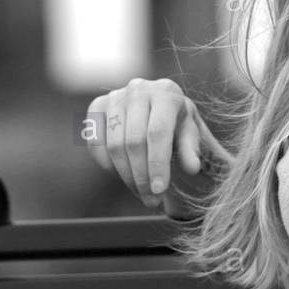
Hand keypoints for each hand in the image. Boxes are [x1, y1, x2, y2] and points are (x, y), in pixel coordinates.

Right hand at [86, 77, 229, 213]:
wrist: (157, 105)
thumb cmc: (177, 123)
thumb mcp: (190, 133)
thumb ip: (191, 150)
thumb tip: (192, 168)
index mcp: (166, 92)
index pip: (157, 133)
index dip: (157, 164)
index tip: (159, 190)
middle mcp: (138, 89)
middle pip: (134, 142)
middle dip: (142, 176)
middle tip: (151, 199)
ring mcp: (115, 96)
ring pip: (114, 145)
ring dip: (126, 176)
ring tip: (141, 193)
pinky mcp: (97, 106)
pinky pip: (95, 143)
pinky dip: (107, 165)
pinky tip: (123, 176)